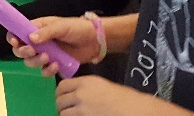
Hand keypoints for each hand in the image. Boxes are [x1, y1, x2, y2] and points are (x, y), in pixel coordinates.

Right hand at [8, 16, 99, 76]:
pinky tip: (56, 66)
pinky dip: (47, 70)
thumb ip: (46, 32)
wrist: (95, 41)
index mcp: (37, 28)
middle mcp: (38, 41)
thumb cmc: (77, 28)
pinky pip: (44, 71)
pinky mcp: (53, 64)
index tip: (14, 42)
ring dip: (36, 61)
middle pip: (20, 50)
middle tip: (32, 51)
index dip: (13, 37)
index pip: (18, 32)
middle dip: (23, 52)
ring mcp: (45, 54)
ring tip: (48, 58)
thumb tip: (30, 38)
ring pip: (30, 62)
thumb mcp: (62, 26)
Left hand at [55, 76, 189, 114]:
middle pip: (59, 100)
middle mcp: (81, 94)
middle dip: (61, 105)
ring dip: (65, 115)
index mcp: (86, 82)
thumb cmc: (124, 97)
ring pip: (63, 113)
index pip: (62, 86)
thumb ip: (86, 87)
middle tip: (66, 109)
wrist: (134, 110)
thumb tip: (74, 93)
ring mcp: (82, 109)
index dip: (60, 92)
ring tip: (73, 115)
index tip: (62, 96)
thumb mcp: (102, 85)